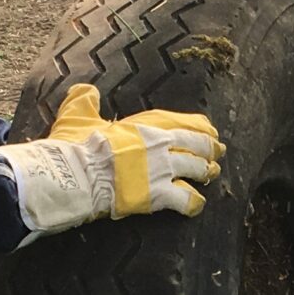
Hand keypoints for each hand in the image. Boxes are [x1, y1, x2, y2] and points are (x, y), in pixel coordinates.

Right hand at [0, 84, 222, 238]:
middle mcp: (161, 144)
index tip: (209, 129)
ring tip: (210, 174)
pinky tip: (197, 204)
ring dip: (206, 172)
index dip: (200, 127)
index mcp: (146, 125)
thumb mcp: (78, 116)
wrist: (76, 174)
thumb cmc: (75, 146)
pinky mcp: (159, 195)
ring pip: (197, 169)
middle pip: (196, 145)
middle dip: (210, 149)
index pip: (183, 122)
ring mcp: (163, 170)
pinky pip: (187, 200)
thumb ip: (85, 101)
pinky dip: (194, 203)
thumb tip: (85, 90)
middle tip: (217, 152)